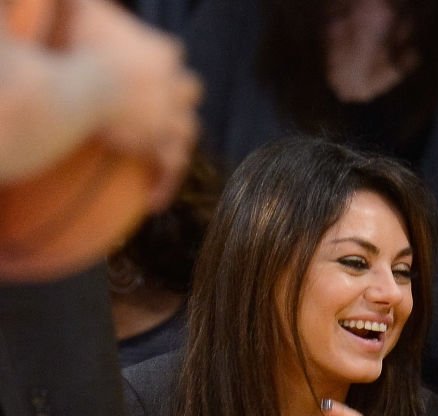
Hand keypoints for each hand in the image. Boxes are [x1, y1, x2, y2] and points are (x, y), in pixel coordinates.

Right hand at [69, 0, 201, 209]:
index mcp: (162, 51)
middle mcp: (175, 84)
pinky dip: (163, 183)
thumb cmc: (76, 42)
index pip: (173, 56)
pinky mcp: (160, 143)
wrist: (81, 81)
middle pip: (189, 91)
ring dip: (175, 143)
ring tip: (161, 157)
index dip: (164, 65)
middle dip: (179, 100)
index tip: (153, 75)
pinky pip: (170, 168)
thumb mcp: (87, 11)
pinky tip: (154, 201)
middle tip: (165, 111)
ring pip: (186, 132)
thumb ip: (92, 5)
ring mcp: (171, 116)